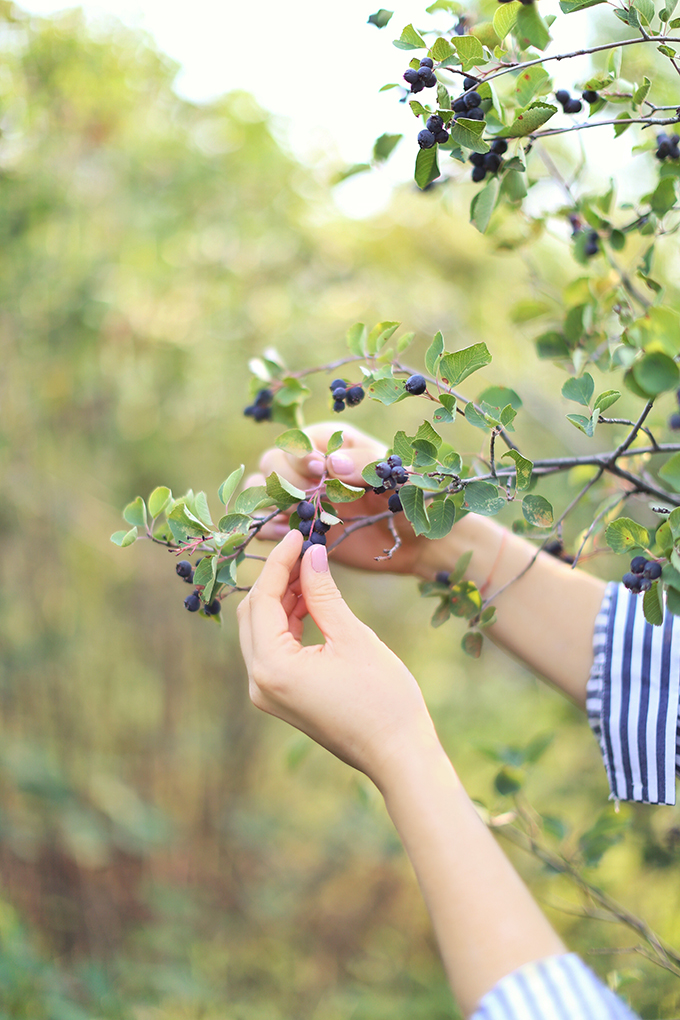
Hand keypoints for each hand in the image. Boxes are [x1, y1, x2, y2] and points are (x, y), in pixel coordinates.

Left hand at [237, 529, 438, 786]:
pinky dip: (287, 621)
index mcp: (272, 668)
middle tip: (304, 548)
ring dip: (282, 598)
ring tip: (310, 568)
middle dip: (276, 578)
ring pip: (261, 630)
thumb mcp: (353, 637)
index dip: (279, 562)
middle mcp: (259, 682)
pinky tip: (308, 599)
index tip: (298, 534)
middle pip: (253, 614)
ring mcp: (267, 693)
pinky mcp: (281, 697)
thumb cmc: (383, 699)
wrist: (398, 754)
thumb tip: (311, 554)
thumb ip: (323, 593)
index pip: (262, 600)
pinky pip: (273, 648)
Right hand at [251, 422, 426, 575]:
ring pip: (259, 489)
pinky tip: (297, 535)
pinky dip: (269, 529)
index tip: (321, 472)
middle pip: (271, 462)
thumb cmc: (408, 498)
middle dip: (286, 480)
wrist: (412, 540)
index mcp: (331, 441)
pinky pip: (264, 523)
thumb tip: (333, 462)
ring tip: (299, 516)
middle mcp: (309, 465)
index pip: (297, 440)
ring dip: (271, 502)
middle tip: (312, 498)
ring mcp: (299, 495)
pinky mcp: (296, 525)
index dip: (302, 456)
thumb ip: (367, 464)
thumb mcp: (395, 475)